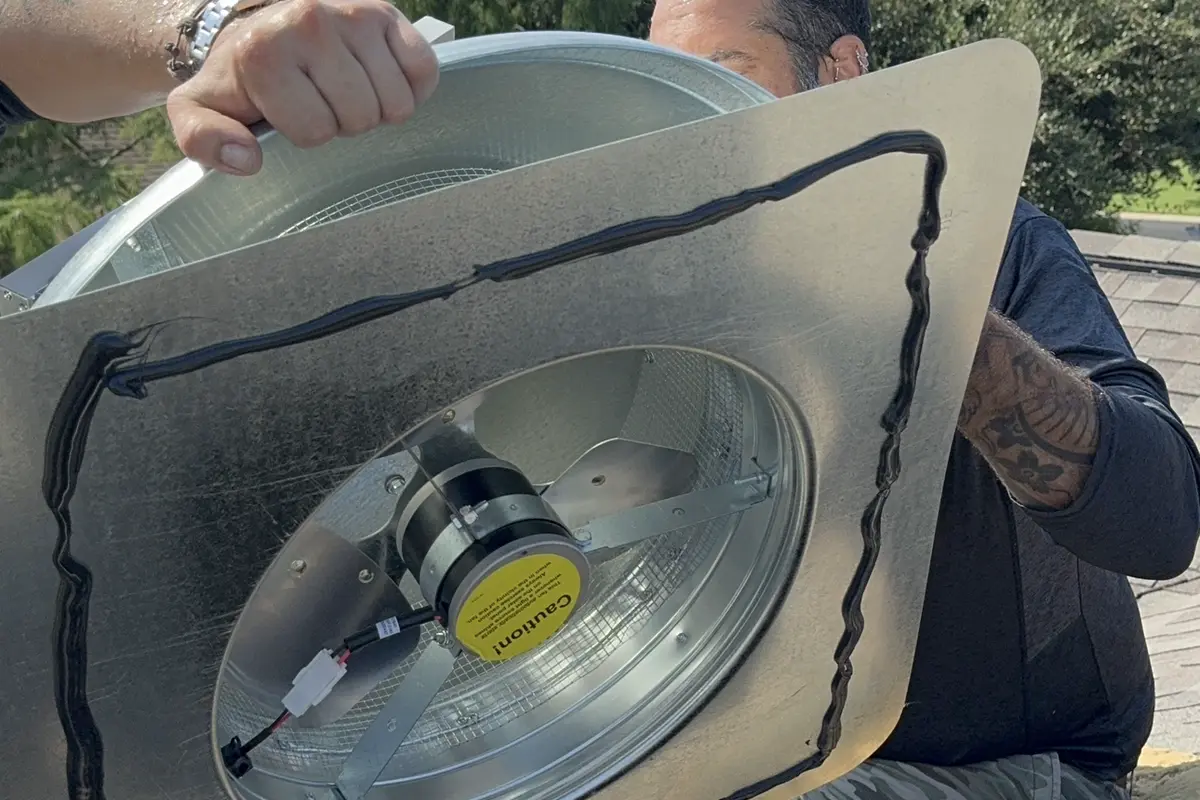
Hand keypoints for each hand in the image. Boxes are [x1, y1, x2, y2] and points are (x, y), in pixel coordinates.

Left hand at [165, 0, 438, 175]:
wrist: (262, 27)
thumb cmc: (241, 79)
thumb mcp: (199, 111)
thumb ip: (203, 140)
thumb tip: (245, 159)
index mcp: (263, 52)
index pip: (315, 131)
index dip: (307, 132)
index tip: (292, 112)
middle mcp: (308, 21)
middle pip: (360, 116)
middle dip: (344, 121)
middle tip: (324, 100)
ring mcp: (352, 13)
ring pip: (395, 102)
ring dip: (377, 108)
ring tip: (349, 89)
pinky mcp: (385, 13)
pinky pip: (423, 72)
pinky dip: (410, 86)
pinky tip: (381, 79)